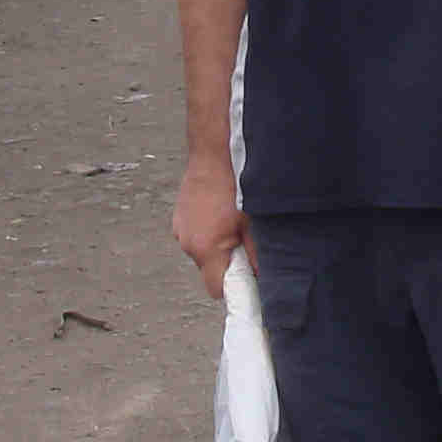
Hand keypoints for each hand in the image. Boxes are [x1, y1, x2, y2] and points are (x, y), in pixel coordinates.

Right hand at [171, 151, 249, 296]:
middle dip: (228, 263)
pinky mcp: (179, 217)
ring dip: (218, 245)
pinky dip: (209, 230)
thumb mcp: (255, 222)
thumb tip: (262, 275)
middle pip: (210, 270)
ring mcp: (180, 229)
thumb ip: (258, 254)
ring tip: (232, 221)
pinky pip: (196, 234)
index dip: (234, 289)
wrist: (215, 151)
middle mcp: (187, 242)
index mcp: (206, 248)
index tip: (248, 283)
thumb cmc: (236, 182)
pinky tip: (221, 212)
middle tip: (245, 242)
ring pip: (203, 251)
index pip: (217, 290)